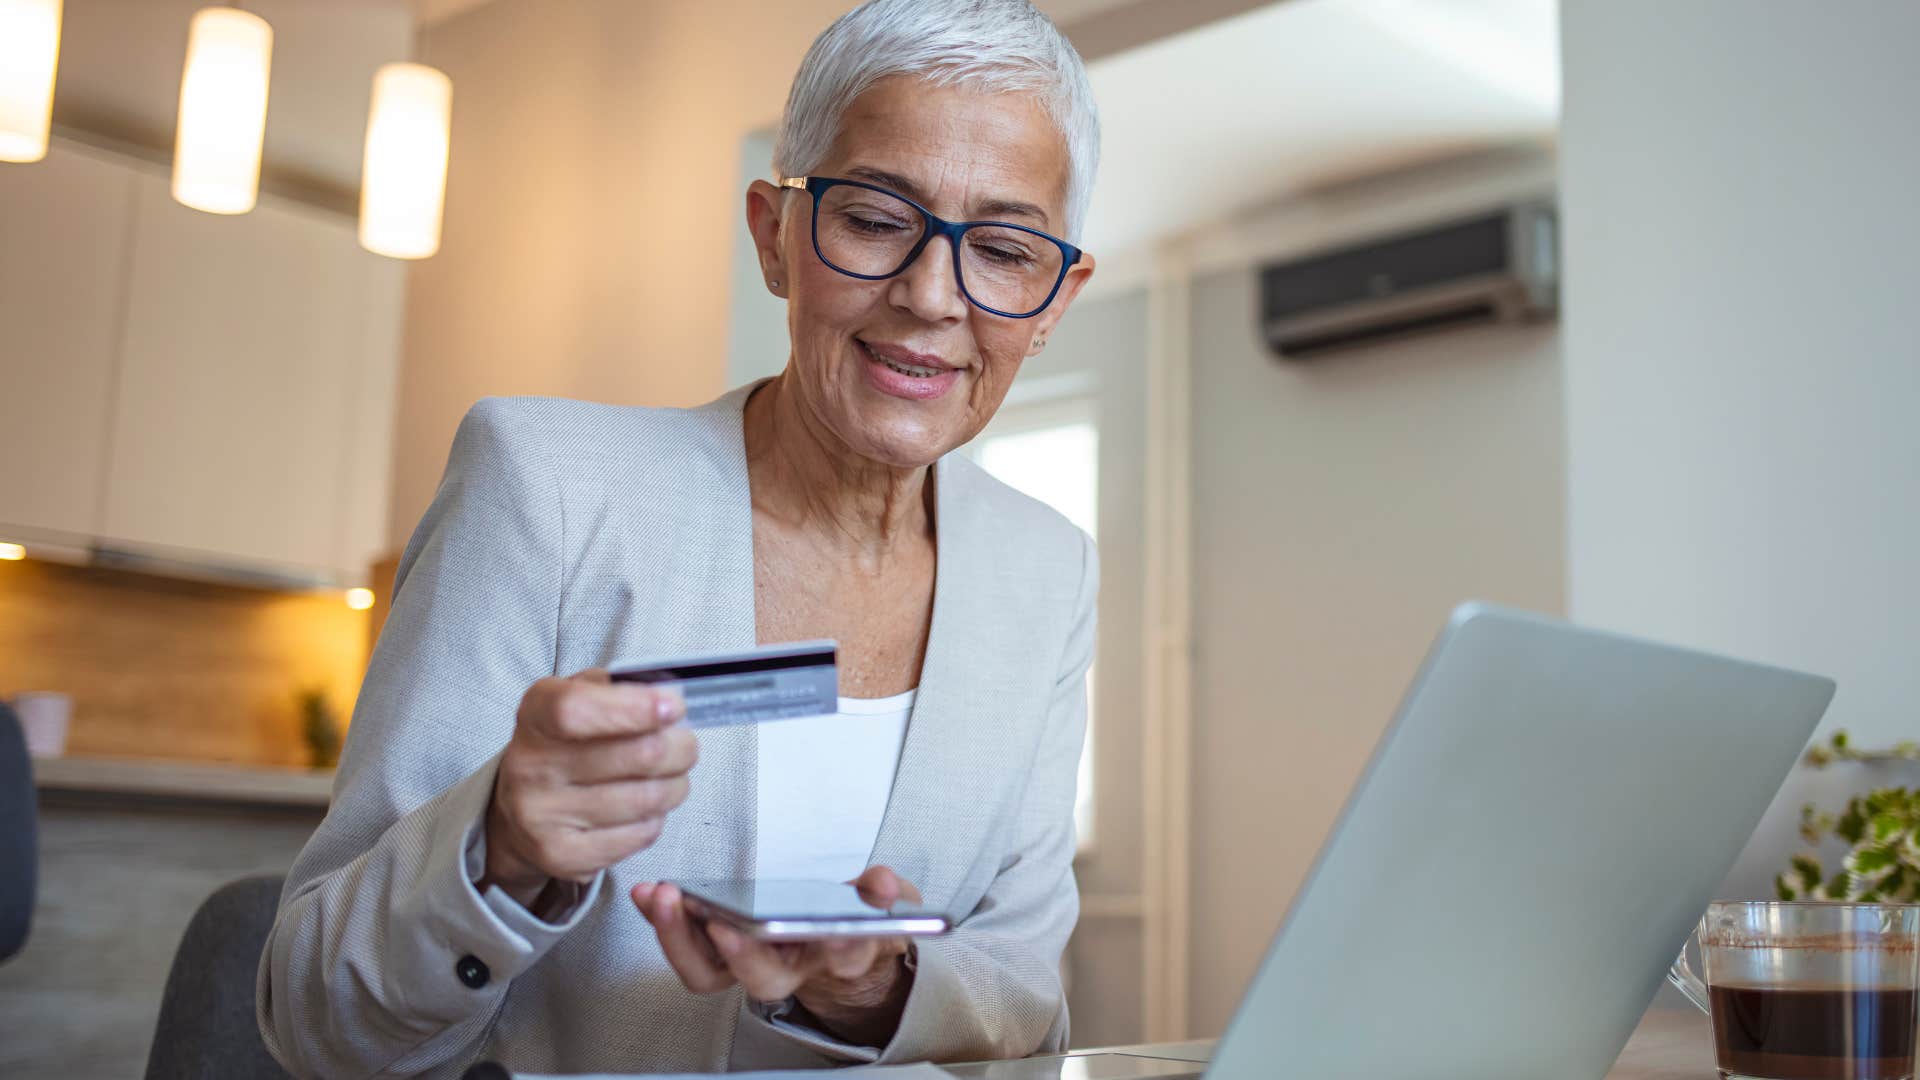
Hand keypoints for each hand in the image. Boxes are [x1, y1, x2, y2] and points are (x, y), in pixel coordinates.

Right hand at [481, 669, 697, 907]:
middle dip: (680, 747)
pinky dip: (658, 817)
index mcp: (534, 715)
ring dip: (676, 784)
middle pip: (637, 755)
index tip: (673, 707)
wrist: (521, 811)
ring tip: (671, 776)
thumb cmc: (567, 744)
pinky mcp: (562, 855)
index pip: (575, 710)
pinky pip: (641, 834)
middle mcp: (530, 766)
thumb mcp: (581, 698)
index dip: (634, 708)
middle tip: (685, 744)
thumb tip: (668, 700)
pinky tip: (647, 807)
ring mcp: (541, 817)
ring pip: (648, 798)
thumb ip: (620, 689)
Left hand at [631, 866, 921, 1046]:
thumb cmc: (847, 921)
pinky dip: (665, 919)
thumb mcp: (879, 903)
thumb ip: (887, 892)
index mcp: (838, 957)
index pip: (845, 957)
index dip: (840, 946)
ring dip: (681, 937)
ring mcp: (749, 965)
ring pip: (711, 972)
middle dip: (740, 952)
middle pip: (762, 978)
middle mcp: (790, 971)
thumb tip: (883, 884)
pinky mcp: (718, 952)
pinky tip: (650, 893)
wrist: (828, 943)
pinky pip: (686, 947)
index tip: (833, 929)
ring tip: (665, 898)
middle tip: (721, 922)